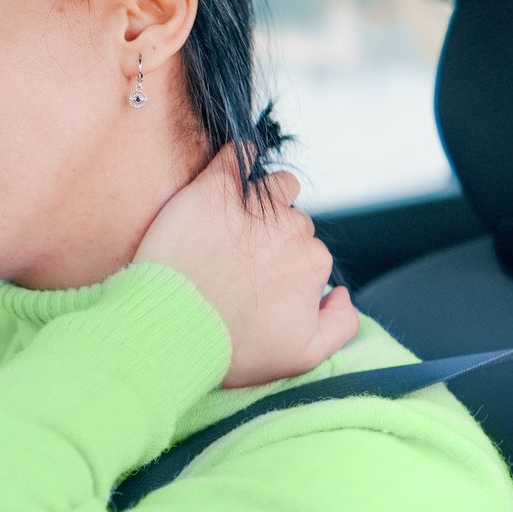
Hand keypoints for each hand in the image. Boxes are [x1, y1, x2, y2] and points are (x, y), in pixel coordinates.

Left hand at [135, 146, 357, 388]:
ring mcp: (254, 207)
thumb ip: (340, 325)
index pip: (308, 252)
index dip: (284, 267)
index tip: (257, 282)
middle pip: (290, 221)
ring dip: (262, 198)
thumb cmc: (231, 347)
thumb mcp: (301, 355)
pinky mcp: (215, 190)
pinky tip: (237, 161)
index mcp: (313, 262)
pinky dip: (240, 156)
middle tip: (237, 261)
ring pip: (272, 188)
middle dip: (272, 237)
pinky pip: (237, 156)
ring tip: (234, 220)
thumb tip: (340, 292)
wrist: (173, 328)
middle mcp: (291, 230)